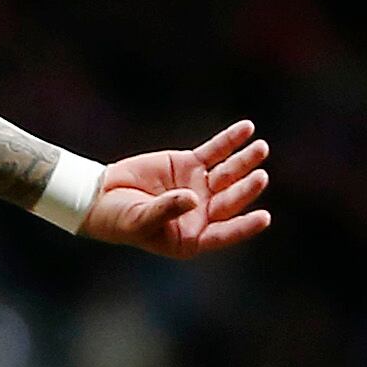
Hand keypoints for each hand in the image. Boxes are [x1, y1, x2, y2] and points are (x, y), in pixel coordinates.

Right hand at [85, 121, 271, 258]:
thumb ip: (166, 210)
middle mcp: (202, 213)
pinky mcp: (191, 164)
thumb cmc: (119, 220)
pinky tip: (247, 128)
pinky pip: (215, 151)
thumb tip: (193, 197)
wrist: (102, 196)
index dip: (244, 226)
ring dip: (245, 161)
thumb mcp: (140, 220)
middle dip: (245, 189)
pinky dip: (230, 140)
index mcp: (193, 237)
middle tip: (260, 177)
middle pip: (229, 200)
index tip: (264, 217)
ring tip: (261, 148)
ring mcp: (199, 187)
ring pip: (229, 173)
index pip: (224, 233)